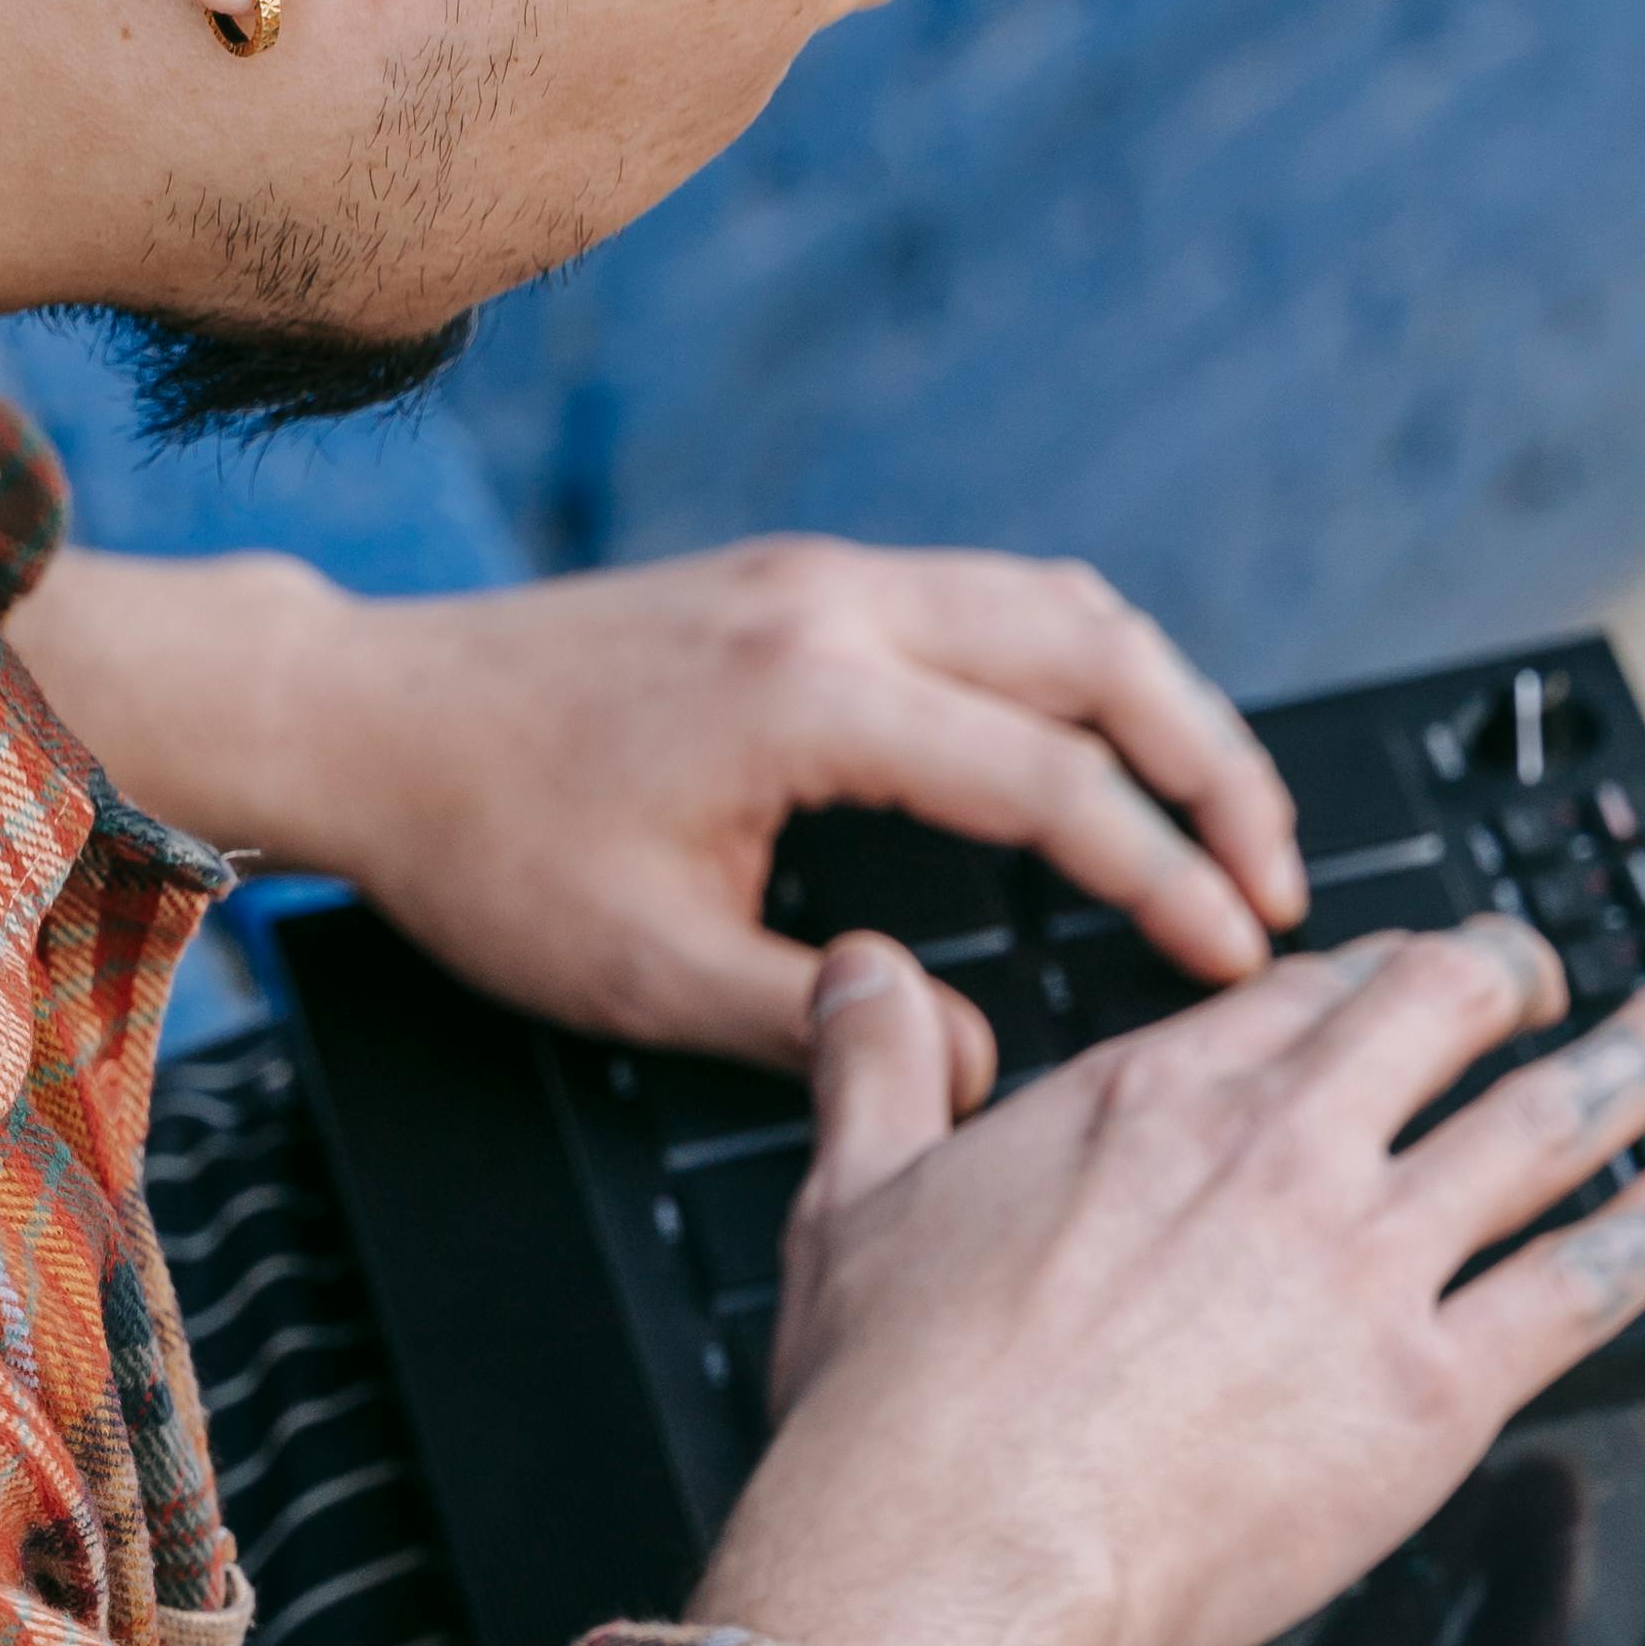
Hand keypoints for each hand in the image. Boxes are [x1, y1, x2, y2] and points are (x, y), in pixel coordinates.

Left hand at [0, 527, 1306, 1055]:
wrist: (366, 719)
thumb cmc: (478, 845)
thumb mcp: (644, 974)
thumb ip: (820, 1028)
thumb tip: (966, 1072)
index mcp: (809, 695)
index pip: (1050, 781)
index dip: (1163, 874)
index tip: (1233, 954)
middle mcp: (836, 601)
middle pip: (1102, 649)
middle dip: (1216, 765)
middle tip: (1278, 881)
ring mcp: (823, 573)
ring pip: (1059, 606)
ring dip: (1162, 705)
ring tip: (1224, 819)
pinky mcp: (803, 580)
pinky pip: (992, 600)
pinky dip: (1081, 672)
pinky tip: (1105, 754)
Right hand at [691, 918, 1644, 1645]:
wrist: (957, 1550)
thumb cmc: (900, 1411)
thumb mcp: (852, 1198)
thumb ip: (874, 1066)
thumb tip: (860, 977)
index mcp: (1153, 1102)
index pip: (1304, 994)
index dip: (1370, 976)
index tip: (1398, 983)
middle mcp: (1280, 1156)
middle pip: (1446, 1012)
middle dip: (1520, 978)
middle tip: (1556, 979)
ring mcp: (1365, 1263)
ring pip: (1547, 1121)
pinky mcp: (1427, 1386)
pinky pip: (1579, 1281)